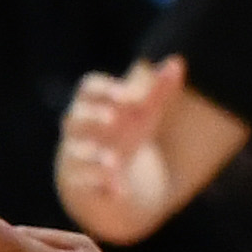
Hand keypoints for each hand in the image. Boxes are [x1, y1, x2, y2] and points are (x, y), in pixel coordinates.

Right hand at [56, 58, 190, 242]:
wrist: (110, 179)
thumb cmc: (125, 137)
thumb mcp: (144, 114)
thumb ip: (158, 89)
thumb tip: (177, 61)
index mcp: (93, 106)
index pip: (89, 89)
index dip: (106, 89)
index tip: (130, 95)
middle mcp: (79, 130)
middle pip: (74, 118)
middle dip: (93, 117)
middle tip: (114, 118)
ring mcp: (77, 157)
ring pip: (76, 153)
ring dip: (94, 156)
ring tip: (113, 160)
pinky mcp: (81, 184)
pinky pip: (85, 185)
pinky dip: (102, 187)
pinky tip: (121, 191)